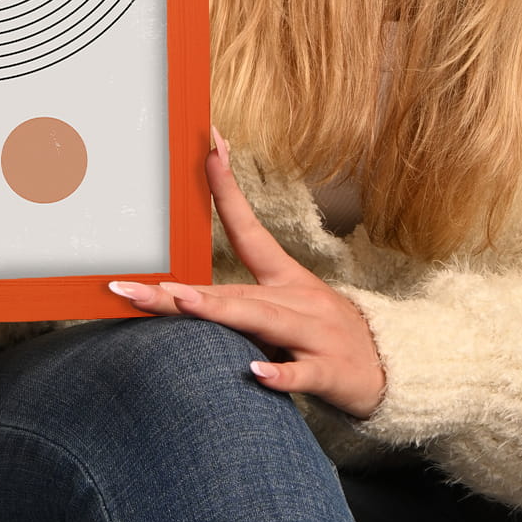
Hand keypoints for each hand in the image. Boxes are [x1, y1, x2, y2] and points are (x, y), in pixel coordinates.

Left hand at [107, 128, 388, 419]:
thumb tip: (180, 290)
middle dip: (181, 291)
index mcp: (283, 279)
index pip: (248, 227)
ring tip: (184, 302)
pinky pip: (302, 373)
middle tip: (131, 287)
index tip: (208, 148)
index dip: (226, 188)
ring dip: (222, 312)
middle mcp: (294, 299)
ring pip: (262, 320)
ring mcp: (312, 334)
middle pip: (232, 291)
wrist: (390, 366)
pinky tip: (255, 373)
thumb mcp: (285, 306)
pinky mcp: (329, 371)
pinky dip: (281, 373)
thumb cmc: (323, 334)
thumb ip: (238, 298)